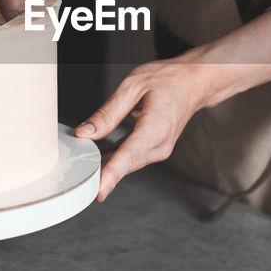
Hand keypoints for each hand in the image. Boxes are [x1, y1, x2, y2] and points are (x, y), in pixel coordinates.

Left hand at [76, 59, 211, 202]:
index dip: (112, 174)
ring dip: (106, 162)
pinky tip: (101, 150)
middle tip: (76, 166)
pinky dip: (115, 157)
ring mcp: (160, 150)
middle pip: (124, 164)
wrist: (194, 83)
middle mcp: (161, 144)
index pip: (129, 155)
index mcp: (156, 127)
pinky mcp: (156, 151)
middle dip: (100, 168)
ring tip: (85, 154)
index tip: (99, 190)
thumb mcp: (132, 87)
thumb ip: (107, 113)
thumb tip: (84, 133)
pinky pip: (131, 158)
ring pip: (126, 164)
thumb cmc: (168, 80)